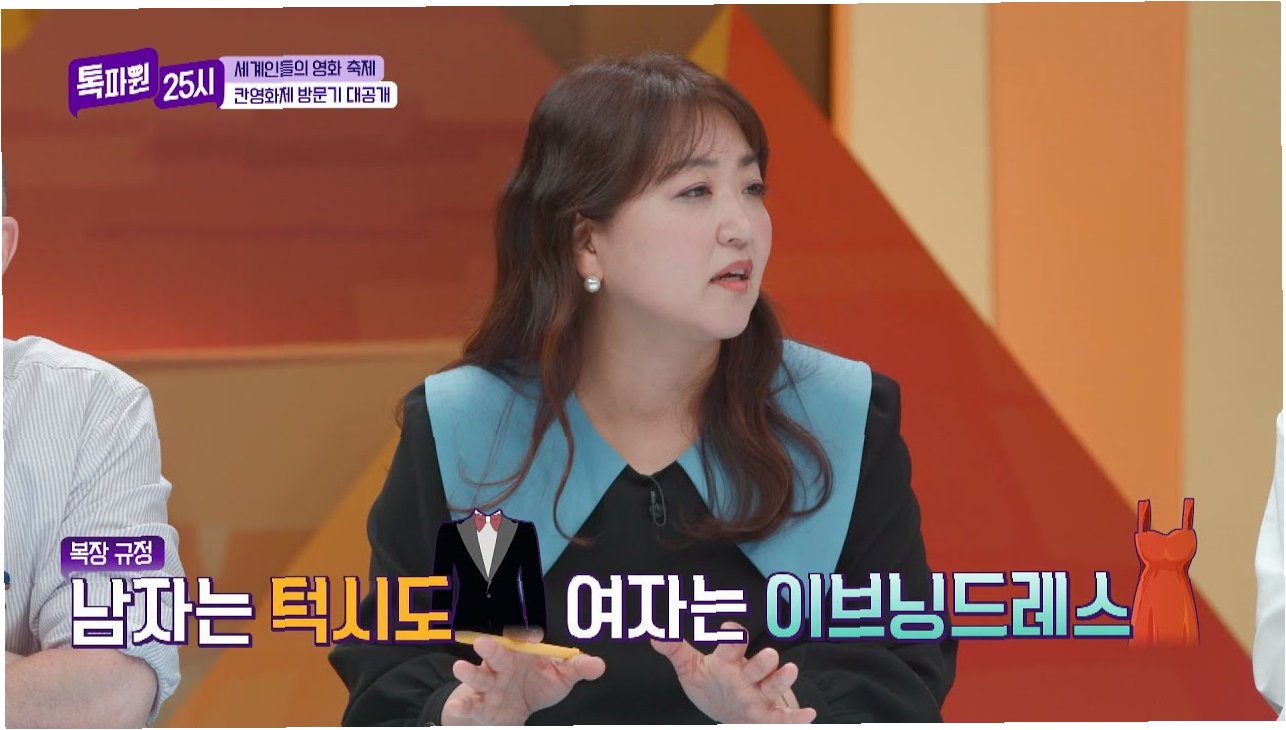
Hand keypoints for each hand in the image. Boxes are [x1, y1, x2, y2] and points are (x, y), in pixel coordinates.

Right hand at [442, 627, 605, 724]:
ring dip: (470, 672)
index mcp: (521, 652)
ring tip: (460, 668)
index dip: (526, 637)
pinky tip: (458, 705)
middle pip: (496, 653)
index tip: (534, 637)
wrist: (513, 711)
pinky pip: (469, 703)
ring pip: (478, 676)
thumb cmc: (536, 685)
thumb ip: (577, 669)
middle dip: (490, 648)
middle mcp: (502, 664)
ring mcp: (489, 684)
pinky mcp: (479, 704)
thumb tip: (599, 665)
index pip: (522, 639)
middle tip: (484, 643)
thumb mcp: (559, 677)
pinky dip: (462, 704)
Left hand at [651, 621, 815, 723]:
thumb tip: (655, 634)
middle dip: (763, 660)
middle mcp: (748, 674)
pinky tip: (809, 715)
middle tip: (767, 655)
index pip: (732, 643)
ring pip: (774, 684)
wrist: (728, 713)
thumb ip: (676, 651)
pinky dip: (797, 717)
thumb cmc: (712, 686)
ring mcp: (760, 694)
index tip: (728, 629)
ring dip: (782, 678)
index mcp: (728, 660)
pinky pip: (785, 717)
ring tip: (789, 671)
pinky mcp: (768, 715)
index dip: (731, 635)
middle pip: (758, 663)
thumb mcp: (692, 670)